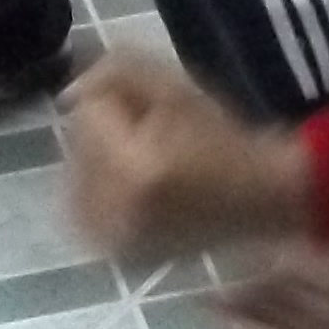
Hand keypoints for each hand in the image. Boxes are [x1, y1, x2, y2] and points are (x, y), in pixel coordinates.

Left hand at [59, 54, 306, 262]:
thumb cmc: (222, 137)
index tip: (157, 114)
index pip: (87, 112)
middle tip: (153, 139)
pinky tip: (131, 191)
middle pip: (76, 144)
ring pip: (75, 176)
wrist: (261, 199)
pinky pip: (84, 211)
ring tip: (144, 165)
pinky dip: (97, 195)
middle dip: (106, 132)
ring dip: (98, 163)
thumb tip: (68, 95)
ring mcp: (117, 240)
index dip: (119, 103)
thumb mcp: (173, 86)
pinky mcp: (120, 255)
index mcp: (134, 170)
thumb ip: (114, 74)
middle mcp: (118, 212)